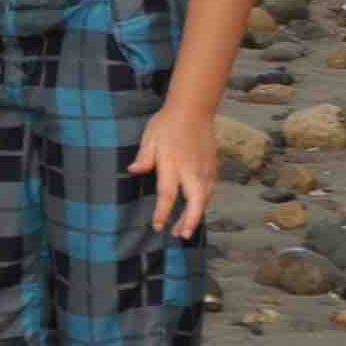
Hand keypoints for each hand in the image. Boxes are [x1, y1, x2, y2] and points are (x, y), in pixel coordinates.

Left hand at [128, 111, 214, 238]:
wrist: (194, 110)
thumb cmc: (167, 123)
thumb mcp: (150, 137)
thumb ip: (144, 157)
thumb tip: (132, 171)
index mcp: (172, 164)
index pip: (167, 194)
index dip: (163, 212)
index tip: (158, 226)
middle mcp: (191, 170)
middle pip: (195, 201)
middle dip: (190, 220)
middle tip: (181, 236)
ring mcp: (205, 170)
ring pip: (205, 199)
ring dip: (196, 215)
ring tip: (184, 229)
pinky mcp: (213, 168)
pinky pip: (210, 191)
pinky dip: (203, 204)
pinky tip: (195, 210)